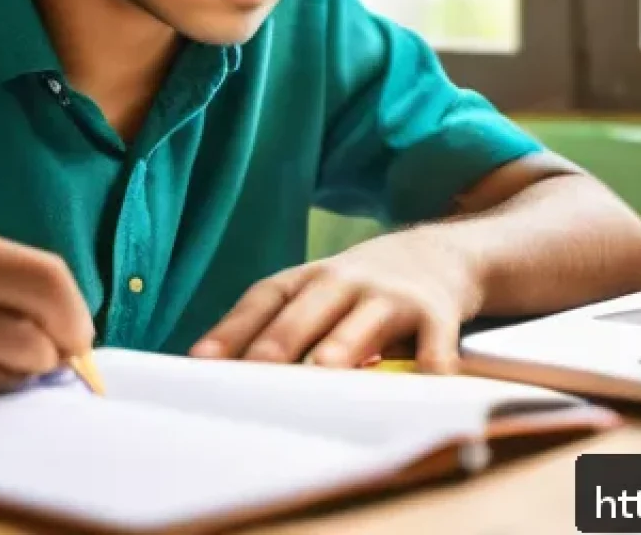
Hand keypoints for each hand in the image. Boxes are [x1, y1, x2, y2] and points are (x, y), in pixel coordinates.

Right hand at [0, 223, 93, 400]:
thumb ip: (14, 279)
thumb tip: (78, 329)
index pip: (43, 276)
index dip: (75, 309)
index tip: (83, 331)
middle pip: (33, 329)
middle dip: (62, 347)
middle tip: (64, 352)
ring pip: (12, 368)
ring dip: (33, 371)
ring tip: (24, 360)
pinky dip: (2, 385)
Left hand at [189, 229, 484, 372]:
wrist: (439, 254)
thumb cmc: (360, 290)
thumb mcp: (318, 294)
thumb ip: (281, 327)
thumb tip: (224, 376)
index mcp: (307, 279)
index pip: (263, 299)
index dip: (232, 328)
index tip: (201, 361)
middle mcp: (345, 282)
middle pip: (307, 309)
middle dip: (280, 340)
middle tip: (254, 371)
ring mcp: (391, 296)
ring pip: (363, 322)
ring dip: (343, 345)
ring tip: (323, 370)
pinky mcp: (436, 314)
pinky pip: (433, 344)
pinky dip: (429, 366)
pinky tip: (420, 387)